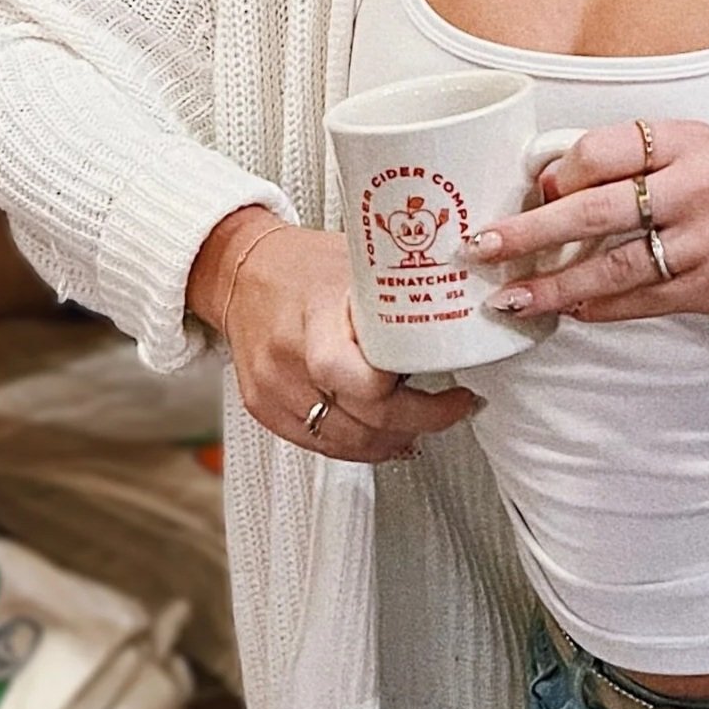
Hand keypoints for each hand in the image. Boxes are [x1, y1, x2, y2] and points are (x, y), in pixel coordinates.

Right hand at [190, 207, 481, 462]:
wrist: (242, 271)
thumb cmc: (307, 264)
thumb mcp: (361, 263)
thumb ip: (401, 295)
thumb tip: (465, 312)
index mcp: (315, 311)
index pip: (356, 378)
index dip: (408, 398)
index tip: (452, 389)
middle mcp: (287, 355)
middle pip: (358, 419)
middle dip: (415, 423)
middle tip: (452, 409)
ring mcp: (270, 386)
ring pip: (342, 442)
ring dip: (390, 441)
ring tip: (422, 424)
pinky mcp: (262, 407)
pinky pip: (317, 444)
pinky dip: (357, 445)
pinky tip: (384, 434)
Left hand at [475, 122, 708, 331]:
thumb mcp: (698, 156)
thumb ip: (634, 162)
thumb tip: (548, 182)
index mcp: (689, 140)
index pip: (609, 146)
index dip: (562, 170)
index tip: (531, 189)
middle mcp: (699, 185)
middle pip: (597, 209)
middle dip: (530, 231)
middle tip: (481, 247)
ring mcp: (708, 238)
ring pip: (613, 265)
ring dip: (553, 284)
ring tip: (509, 297)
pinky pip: (641, 300)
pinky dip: (599, 306)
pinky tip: (569, 310)